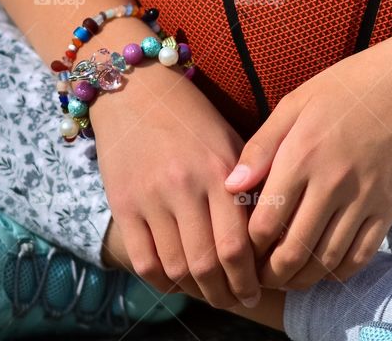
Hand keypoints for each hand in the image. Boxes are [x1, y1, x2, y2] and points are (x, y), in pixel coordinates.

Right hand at [93, 61, 260, 307]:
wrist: (136, 90)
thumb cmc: (193, 117)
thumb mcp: (230, 141)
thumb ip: (248, 185)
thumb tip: (269, 236)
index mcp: (219, 171)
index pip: (238, 244)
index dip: (249, 278)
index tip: (257, 289)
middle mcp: (184, 186)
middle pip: (207, 264)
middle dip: (226, 293)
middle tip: (236, 300)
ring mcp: (150, 197)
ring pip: (176, 267)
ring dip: (196, 291)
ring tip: (210, 294)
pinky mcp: (123, 204)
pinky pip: (143, 260)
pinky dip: (162, 280)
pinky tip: (176, 281)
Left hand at [224, 16, 391, 290]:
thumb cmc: (350, 87)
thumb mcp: (296, 103)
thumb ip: (261, 146)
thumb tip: (230, 186)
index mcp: (301, 155)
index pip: (264, 222)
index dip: (248, 246)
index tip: (242, 250)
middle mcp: (331, 183)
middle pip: (293, 251)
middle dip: (271, 274)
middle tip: (260, 278)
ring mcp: (364, 199)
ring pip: (326, 261)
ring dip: (302, 279)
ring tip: (287, 279)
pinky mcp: (390, 208)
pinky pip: (361, 255)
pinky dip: (339, 272)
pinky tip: (324, 270)